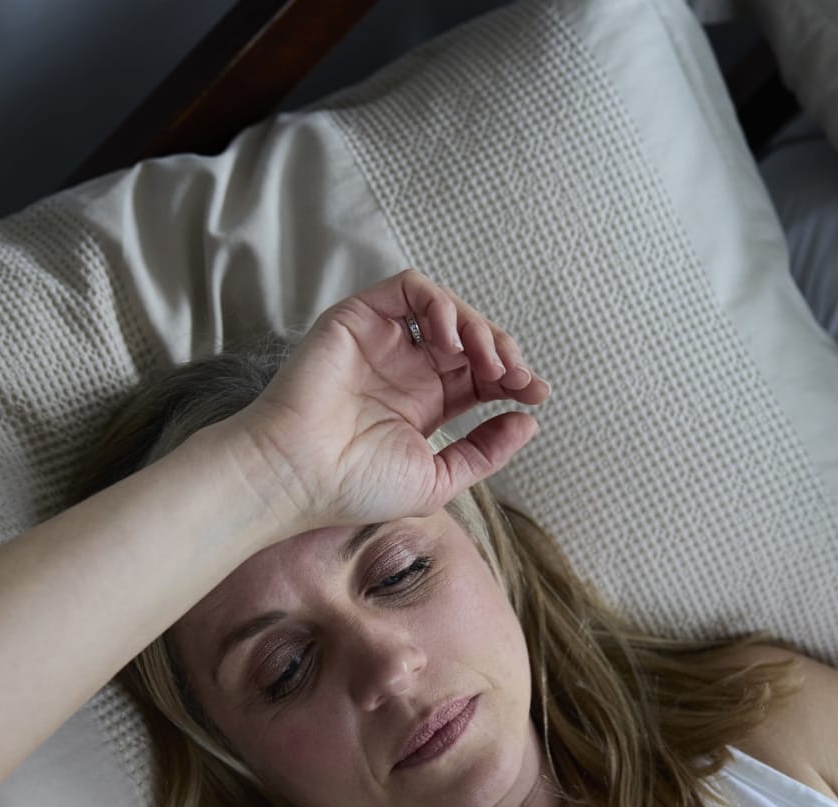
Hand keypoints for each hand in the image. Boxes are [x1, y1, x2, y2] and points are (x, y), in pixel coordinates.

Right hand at [230, 267, 549, 532]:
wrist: (301, 474)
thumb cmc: (355, 487)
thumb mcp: (438, 479)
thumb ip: (485, 452)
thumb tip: (527, 421)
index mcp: (424, 404)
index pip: (480, 375)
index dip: (513, 378)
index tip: (536, 395)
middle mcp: (406, 368)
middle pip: (471, 339)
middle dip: (505, 352)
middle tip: (518, 377)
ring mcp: (384, 341)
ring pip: (447, 309)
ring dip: (479, 327)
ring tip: (489, 362)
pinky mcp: (360, 317)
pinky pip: (410, 289)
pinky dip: (441, 305)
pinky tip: (449, 342)